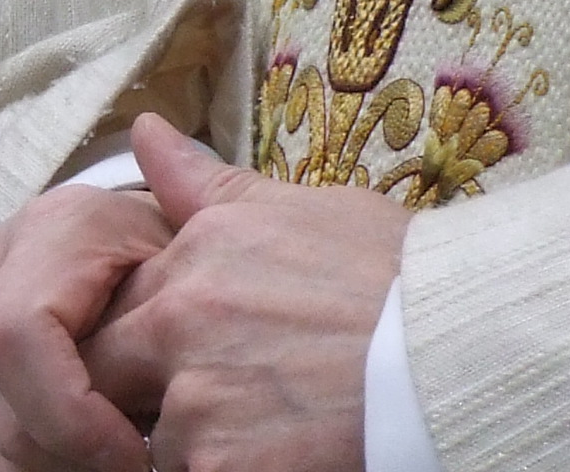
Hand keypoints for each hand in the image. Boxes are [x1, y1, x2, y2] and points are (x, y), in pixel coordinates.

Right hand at [0, 173, 174, 470]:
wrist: (136, 279)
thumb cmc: (182, 267)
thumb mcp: (202, 235)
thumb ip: (192, 197)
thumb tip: (151, 130)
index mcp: (42, 229)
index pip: (15, 338)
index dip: (73, 419)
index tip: (140, 456)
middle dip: (68, 463)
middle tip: (133, 470)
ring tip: (107, 465)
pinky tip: (62, 468)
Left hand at [75, 116, 405, 471]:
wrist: (463, 352)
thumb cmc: (396, 279)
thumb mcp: (298, 209)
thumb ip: (205, 185)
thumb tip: (146, 130)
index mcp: (192, 254)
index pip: (111, 300)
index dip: (137, 329)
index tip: (177, 346)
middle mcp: (180, 322)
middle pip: (106, 369)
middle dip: (137, 387)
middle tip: (214, 392)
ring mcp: (200, 401)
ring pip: (153, 435)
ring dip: (188, 439)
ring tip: (263, 423)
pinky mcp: (226, 468)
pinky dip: (227, 468)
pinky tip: (278, 450)